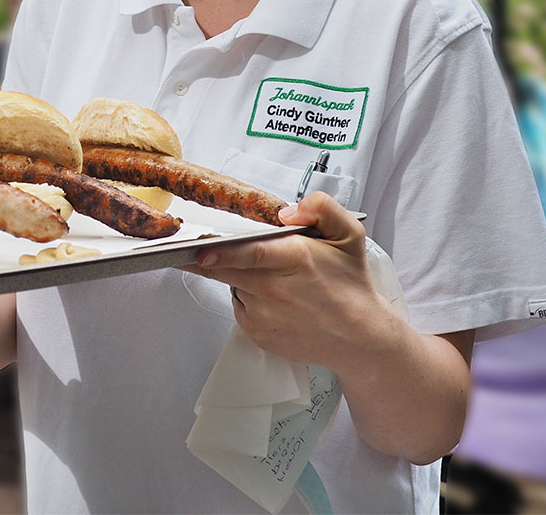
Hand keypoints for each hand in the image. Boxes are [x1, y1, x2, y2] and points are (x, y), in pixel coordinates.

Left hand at [183, 192, 400, 367]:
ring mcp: (263, 314)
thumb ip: (321, 207)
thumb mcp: (349, 234)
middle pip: (223, 269)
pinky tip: (274, 298)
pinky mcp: (257, 333)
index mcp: (294, 259)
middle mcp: (274, 288)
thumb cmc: (351, 284)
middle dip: (203, 258)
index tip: (199, 250)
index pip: (250, 253)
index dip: (221, 252)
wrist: (359, 337)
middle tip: (187, 249)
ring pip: (232, 284)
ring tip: (272, 277)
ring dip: (239, 276)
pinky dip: (248, 297)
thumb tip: (287, 210)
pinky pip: (240, 305)